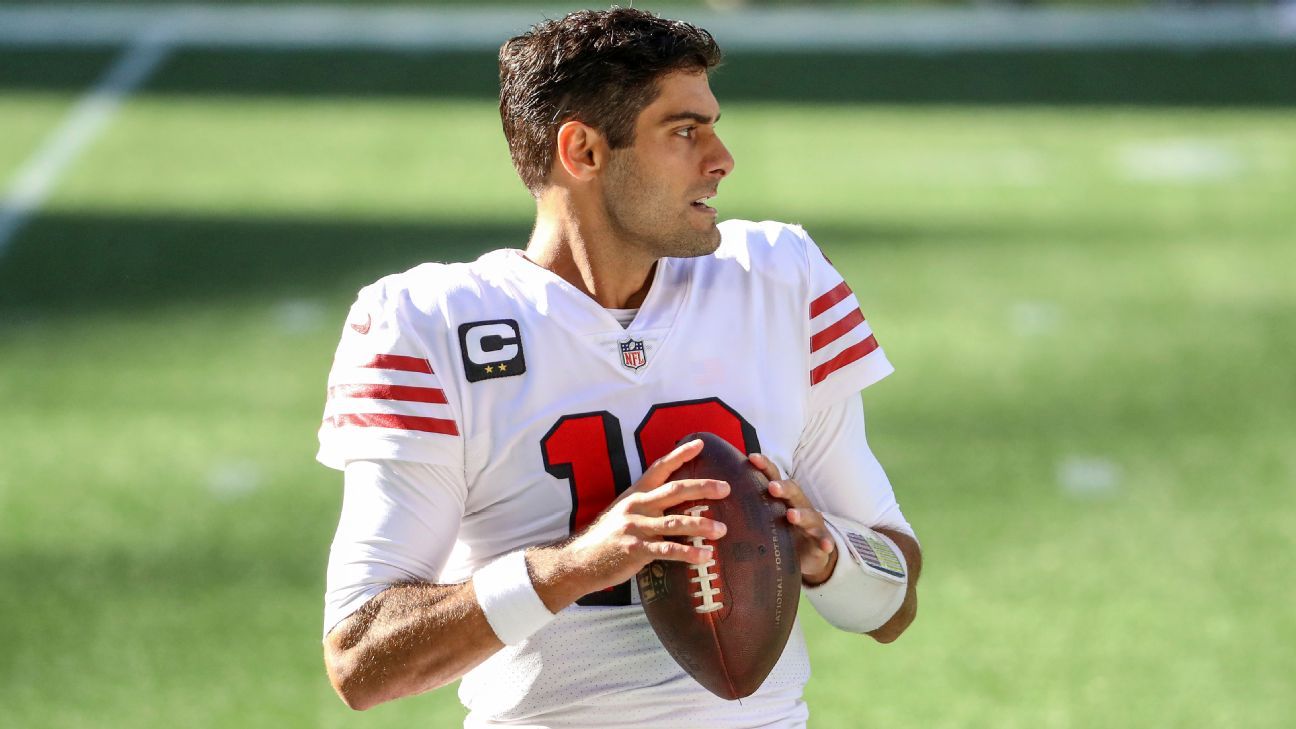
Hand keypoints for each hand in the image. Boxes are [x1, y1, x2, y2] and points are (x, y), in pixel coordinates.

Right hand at [557, 439, 728, 596]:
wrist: (579, 560)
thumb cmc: (606, 537)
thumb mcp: (623, 512)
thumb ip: (646, 505)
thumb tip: (676, 503)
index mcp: (636, 493)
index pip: (660, 468)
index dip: (680, 454)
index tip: (700, 443)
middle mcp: (637, 505)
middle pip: (675, 491)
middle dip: (702, 487)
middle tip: (726, 488)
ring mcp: (636, 527)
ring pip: (675, 522)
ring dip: (701, 525)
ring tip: (723, 530)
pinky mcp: (636, 549)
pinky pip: (667, 550)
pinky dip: (688, 553)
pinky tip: (705, 556)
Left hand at [748, 453, 837, 585]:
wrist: (807, 555)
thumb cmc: (779, 532)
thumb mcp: (762, 519)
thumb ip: (744, 509)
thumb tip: (711, 498)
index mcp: (782, 498)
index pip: (773, 477)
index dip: (764, 466)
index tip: (751, 457)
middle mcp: (798, 505)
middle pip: (793, 491)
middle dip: (783, 487)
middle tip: (771, 488)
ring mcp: (812, 522)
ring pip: (809, 514)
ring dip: (802, 514)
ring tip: (792, 516)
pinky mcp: (821, 540)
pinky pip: (825, 540)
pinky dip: (826, 541)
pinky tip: (825, 545)